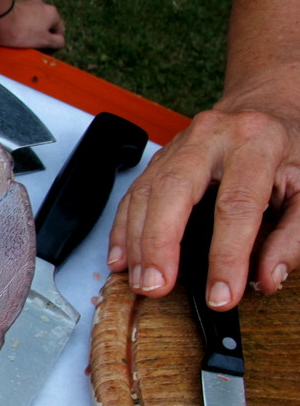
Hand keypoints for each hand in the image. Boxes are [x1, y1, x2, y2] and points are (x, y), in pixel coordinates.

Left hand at [0, 0, 64, 49]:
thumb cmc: (21, 31)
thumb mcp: (44, 40)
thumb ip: (56, 42)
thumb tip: (60, 42)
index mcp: (53, 13)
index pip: (59, 32)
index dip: (53, 45)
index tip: (43, 53)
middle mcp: (42, 5)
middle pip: (45, 27)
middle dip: (40, 39)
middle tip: (32, 50)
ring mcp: (28, 4)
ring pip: (33, 24)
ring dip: (29, 34)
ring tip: (20, 44)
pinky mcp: (15, 6)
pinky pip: (21, 20)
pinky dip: (19, 28)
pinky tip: (12, 36)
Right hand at [107, 103, 299, 309]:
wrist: (266, 111)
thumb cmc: (289, 151)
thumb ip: (293, 237)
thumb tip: (267, 278)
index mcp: (256, 142)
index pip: (236, 205)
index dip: (226, 256)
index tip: (221, 294)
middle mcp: (211, 138)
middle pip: (173, 191)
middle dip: (160, 244)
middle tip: (157, 286)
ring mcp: (178, 146)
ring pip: (145, 193)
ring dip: (137, 243)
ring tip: (141, 281)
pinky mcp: (158, 160)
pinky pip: (132, 195)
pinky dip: (124, 231)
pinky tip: (123, 258)